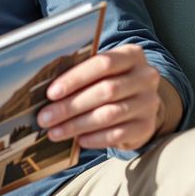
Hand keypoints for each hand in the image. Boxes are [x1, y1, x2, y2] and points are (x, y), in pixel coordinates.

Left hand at [36, 44, 174, 150]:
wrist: (140, 102)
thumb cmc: (110, 81)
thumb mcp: (100, 71)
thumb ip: (81, 74)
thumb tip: (47, 92)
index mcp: (131, 55)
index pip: (103, 64)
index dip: (75, 78)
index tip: (51, 93)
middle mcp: (145, 77)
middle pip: (105, 91)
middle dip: (70, 106)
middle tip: (45, 118)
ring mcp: (149, 103)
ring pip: (109, 114)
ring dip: (78, 125)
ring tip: (55, 132)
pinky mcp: (147, 126)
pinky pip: (118, 134)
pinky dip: (95, 138)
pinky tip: (78, 140)